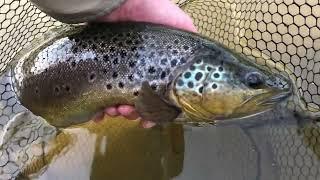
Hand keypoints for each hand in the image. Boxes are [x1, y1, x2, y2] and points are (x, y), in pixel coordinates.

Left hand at [96, 0, 196, 127]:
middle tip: (129, 113)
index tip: (150, 120)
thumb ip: (193, 43)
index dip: (156, 111)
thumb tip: (204, 66)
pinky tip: (100, 112)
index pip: (158, 96)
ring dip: (118, 112)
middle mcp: (138, 72)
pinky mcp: (100, 68)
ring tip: (116, 109)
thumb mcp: (181, 26)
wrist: (122, 2)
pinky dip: (100, 107)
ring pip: (118, 102)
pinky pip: (98, 94)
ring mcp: (119, 71)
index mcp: (157, 69)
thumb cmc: (153, 12)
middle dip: (134, 113)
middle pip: (137, 102)